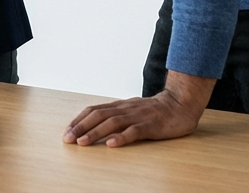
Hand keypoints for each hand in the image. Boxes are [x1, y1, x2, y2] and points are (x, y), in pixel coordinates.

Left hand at [62, 71, 214, 147]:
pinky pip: (135, 131)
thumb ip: (117, 115)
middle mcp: (126, 109)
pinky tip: (111, 144)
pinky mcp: (151, 126)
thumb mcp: (132, 110)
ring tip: (83, 143)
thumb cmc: (155, 111)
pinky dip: (121, 137)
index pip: (94, 110)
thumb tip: (96, 124)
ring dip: (95, 132)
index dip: (79, 120)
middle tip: (68, 139)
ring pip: (113, 123)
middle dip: (81, 127)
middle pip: (99, 115)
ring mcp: (138, 116)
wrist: (181, 104)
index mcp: (120, 106)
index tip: (67, 131)